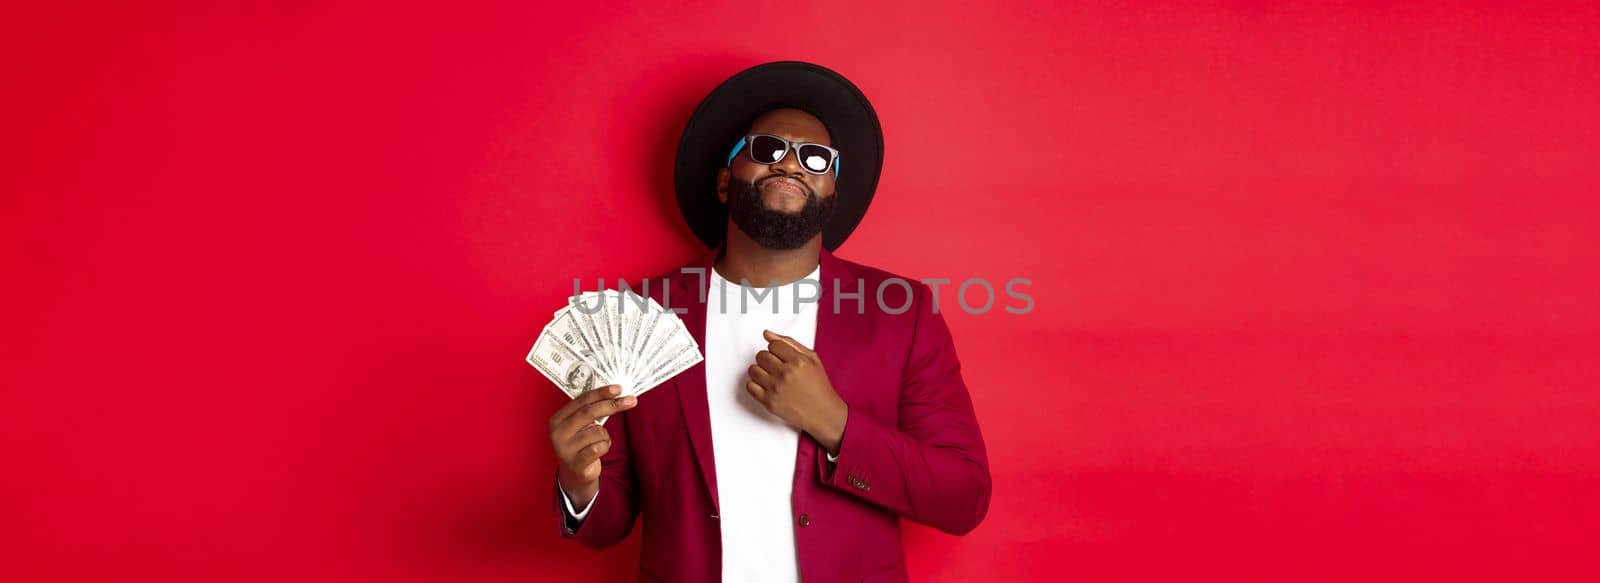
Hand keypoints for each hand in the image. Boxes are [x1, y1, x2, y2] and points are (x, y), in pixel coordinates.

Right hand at [548, 385, 635, 507]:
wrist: (574, 474)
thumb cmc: (581, 443)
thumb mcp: (580, 425)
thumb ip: (590, 410)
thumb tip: (615, 392)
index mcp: (557, 419)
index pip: (581, 400)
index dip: (601, 393)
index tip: (618, 388)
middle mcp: (558, 433)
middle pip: (589, 412)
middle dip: (612, 405)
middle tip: (631, 400)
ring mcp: (565, 448)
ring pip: (598, 431)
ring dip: (606, 436)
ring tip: (598, 442)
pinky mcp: (576, 462)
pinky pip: (600, 447)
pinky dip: (605, 447)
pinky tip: (598, 451)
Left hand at [746, 330, 849, 454]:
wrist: (823, 412)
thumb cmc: (819, 386)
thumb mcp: (812, 359)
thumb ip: (789, 343)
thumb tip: (767, 334)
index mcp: (798, 361)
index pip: (773, 345)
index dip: (776, 349)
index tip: (780, 356)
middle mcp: (786, 374)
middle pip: (761, 356)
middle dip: (767, 359)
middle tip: (776, 367)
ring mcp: (776, 388)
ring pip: (753, 370)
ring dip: (760, 371)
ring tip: (771, 376)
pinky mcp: (769, 402)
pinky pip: (750, 386)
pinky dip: (755, 385)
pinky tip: (766, 386)